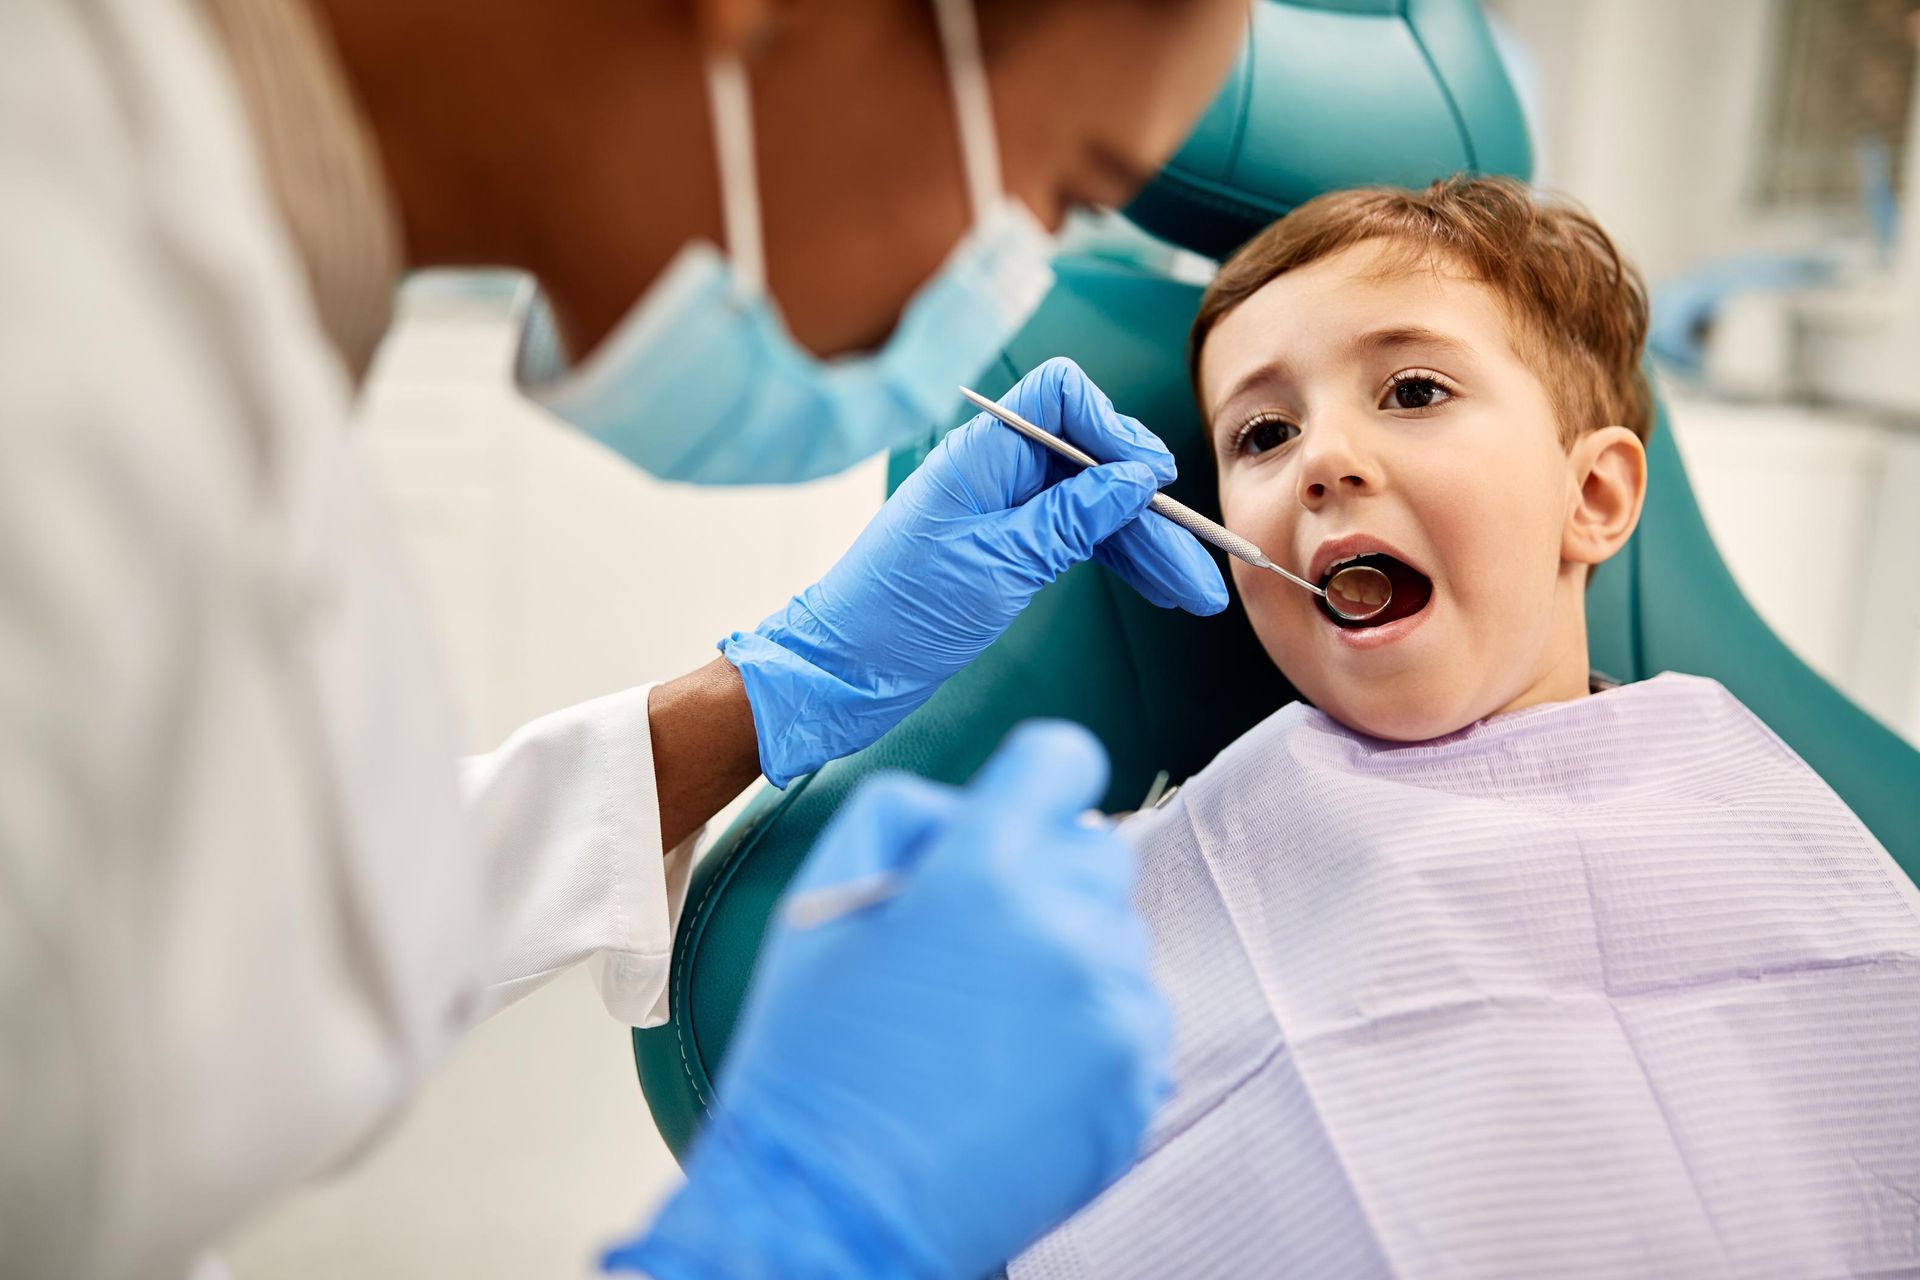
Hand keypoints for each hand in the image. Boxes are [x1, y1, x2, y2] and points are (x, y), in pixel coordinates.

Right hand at [601, 722, 1170, 1279]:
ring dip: (1069, 963)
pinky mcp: (1136, 1083)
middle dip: (1045, 882)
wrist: (835, 1210)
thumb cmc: (816, 1058)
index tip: (1019, 820)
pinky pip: (1137, 1021)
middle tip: (978, 950)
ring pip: (1118, 942)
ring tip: (991, 1027)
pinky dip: (1091, 1035)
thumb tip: (975, 808)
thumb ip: (907, 817)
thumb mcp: (822, 904)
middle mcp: (1066, 929)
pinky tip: (1020, 1073)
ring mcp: (1111, 1012)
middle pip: (1097, 854)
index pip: (1060, 762)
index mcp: (984, 871)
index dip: (1036, 784)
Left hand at [720, 357, 1227, 785]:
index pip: (1061, 396)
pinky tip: (1157, 584)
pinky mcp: (1005, 547)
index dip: (1113, 427)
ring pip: (1092, 507)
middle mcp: (994, 471)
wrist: (844, 672)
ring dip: (1145, 545)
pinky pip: (1075, 537)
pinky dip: (1115, 559)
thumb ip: (1071, 519)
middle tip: (1199, 560)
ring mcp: (1002, 509)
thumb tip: (1136, 480)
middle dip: (1149, 508)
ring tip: (1194, 592)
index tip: (1152, 480)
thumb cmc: (898, 616)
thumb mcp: (999, 566)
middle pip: (1091, 460)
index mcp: (980, 454)